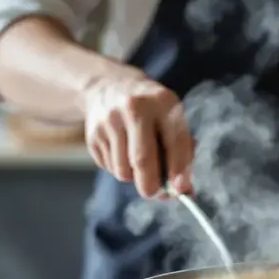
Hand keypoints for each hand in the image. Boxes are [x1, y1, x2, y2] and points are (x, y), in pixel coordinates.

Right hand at [81, 67, 193, 197]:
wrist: (109, 86)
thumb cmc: (151, 112)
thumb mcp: (170, 119)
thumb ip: (182, 153)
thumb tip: (185, 191)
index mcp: (163, 101)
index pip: (174, 141)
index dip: (179, 169)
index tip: (180, 190)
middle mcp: (135, 107)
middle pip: (142, 159)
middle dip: (151, 186)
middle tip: (155, 193)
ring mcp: (110, 119)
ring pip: (123, 170)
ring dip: (134, 178)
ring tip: (138, 164)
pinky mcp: (93, 133)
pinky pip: (109, 167)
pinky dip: (120, 169)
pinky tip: (122, 152)